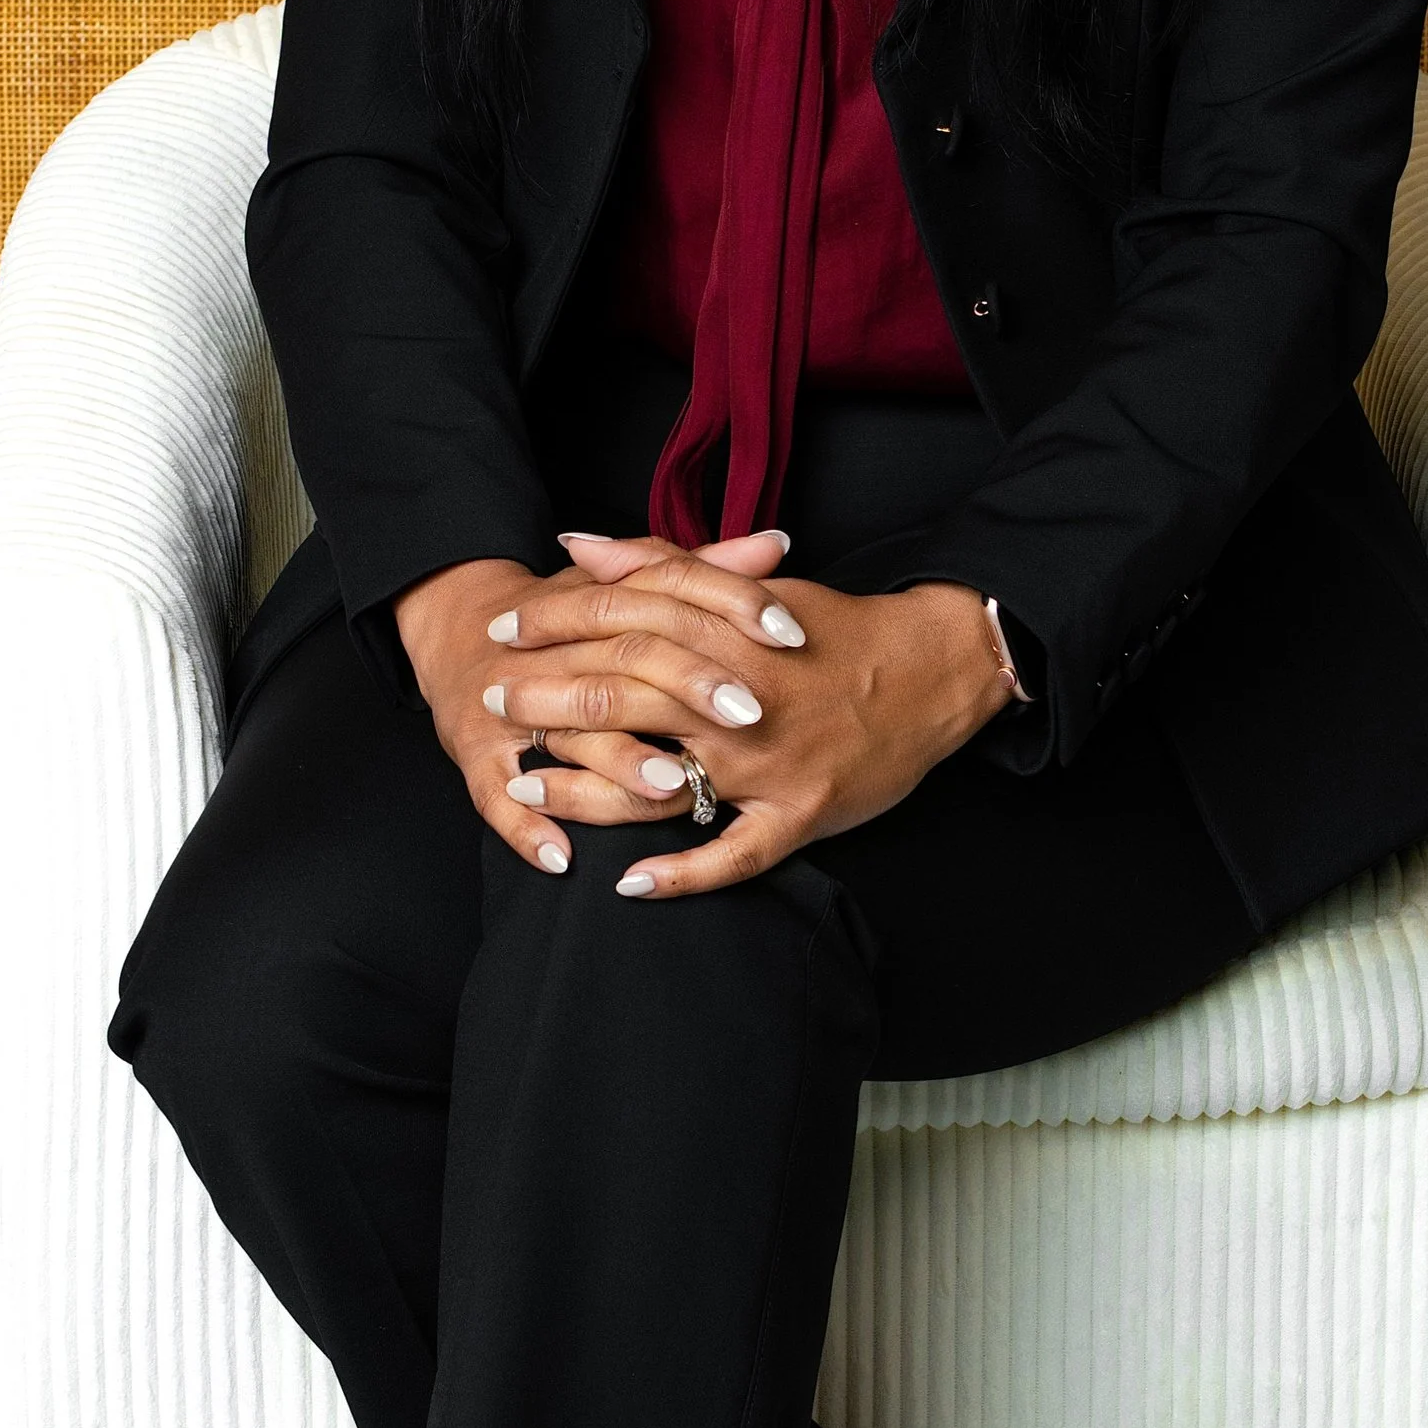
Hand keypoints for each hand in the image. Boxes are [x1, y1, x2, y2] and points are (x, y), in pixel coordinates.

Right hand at [393, 528, 798, 879]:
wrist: (455, 627)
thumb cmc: (559, 617)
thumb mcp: (623, 588)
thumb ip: (699, 571)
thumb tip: (774, 546)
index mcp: (594, 609)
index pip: (669, 597)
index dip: (731, 610)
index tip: (789, 633)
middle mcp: (551, 655)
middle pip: (626, 664)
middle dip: (688, 690)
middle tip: (751, 714)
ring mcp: (509, 709)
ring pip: (568, 736)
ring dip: (619, 764)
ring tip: (672, 786)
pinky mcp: (475, 756)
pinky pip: (496, 799)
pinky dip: (527, 830)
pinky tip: (562, 859)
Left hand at [483, 528, 1014, 899]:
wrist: (935, 671)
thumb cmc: (834, 630)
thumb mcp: (750, 589)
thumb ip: (662, 564)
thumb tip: (578, 543)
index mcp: (732, 631)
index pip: (623, 617)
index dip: (555, 621)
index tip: (504, 627)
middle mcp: (743, 695)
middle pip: (626, 691)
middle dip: (547, 696)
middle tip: (492, 701)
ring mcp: (770, 762)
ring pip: (662, 777)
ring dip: (586, 785)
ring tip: (528, 786)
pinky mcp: (801, 813)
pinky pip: (733, 853)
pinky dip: (680, 873)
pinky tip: (627, 883)